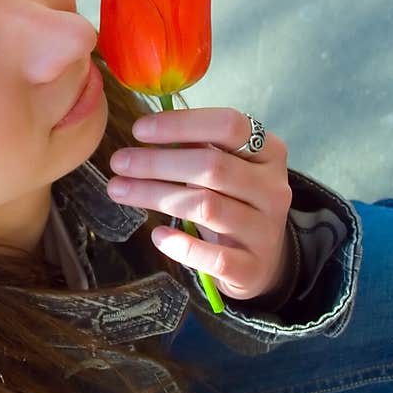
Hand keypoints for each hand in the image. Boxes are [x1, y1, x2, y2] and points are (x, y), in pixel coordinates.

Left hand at [106, 107, 292, 301]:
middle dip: (157, 162)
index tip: (138, 130)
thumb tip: (147, 132)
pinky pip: (214, 257)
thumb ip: (195, 149)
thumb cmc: (232, 202)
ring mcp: (265, 230)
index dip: (182, 125)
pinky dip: (182, 246)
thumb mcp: (223, 169)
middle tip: (118, 162)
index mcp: (268, 153)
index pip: (230, 126)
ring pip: (207, 207)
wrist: (261, 260)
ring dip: (156, 196)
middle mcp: (273, 189)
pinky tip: (157, 235)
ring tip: (118, 189)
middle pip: (213, 167)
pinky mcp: (252, 268)